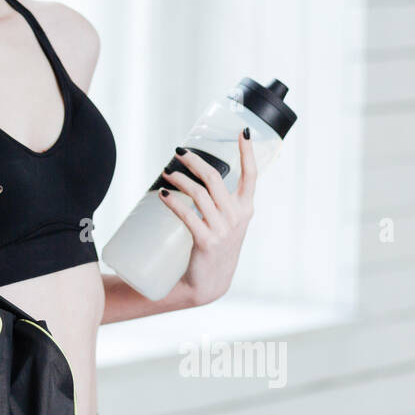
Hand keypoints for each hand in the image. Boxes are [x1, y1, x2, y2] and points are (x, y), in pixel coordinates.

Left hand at [157, 128, 256, 305]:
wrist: (210, 282)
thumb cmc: (216, 246)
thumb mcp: (227, 223)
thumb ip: (221, 202)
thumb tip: (197, 175)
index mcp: (246, 209)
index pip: (251, 176)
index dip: (247, 153)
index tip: (243, 133)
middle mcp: (237, 217)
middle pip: (215, 178)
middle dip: (195, 161)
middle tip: (179, 152)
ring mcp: (223, 229)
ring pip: (199, 194)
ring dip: (179, 180)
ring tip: (165, 174)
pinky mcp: (206, 241)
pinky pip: (188, 215)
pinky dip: (173, 202)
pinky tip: (162, 195)